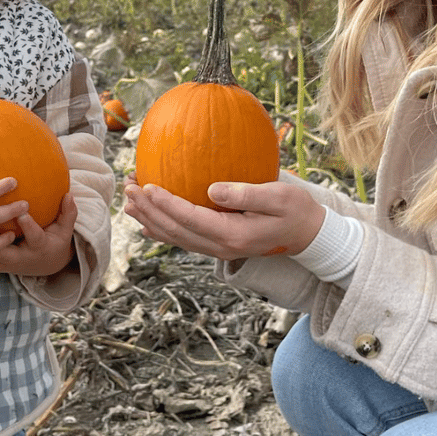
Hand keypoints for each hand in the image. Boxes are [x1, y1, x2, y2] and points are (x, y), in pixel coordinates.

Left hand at [0, 194, 78, 277]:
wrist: (45, 266)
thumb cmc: (54, 242)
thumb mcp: (65, 230)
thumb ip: (68, 213)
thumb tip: (70, 194)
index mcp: (38, 247)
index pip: (34, 236)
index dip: (28, 225)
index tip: (22, 212)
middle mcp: (20, 257)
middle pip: (5, 250)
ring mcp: (5, 263)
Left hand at [123, 177, 324, 260]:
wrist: (308, 235)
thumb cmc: (296, 210)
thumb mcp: (279, 197)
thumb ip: (246, 194)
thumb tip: (212, 190)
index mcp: (233, 235)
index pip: (190, 218)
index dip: (165, 203)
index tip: (146, 186)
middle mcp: (220, 247)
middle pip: (175, 231)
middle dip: (149, 210)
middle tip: (128, 189)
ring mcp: (218, 249)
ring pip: (175, 237)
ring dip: (150, 220)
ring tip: (130, 201)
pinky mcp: (218, 246)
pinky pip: (183, 239)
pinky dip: (162, 230)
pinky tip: (148, 222)